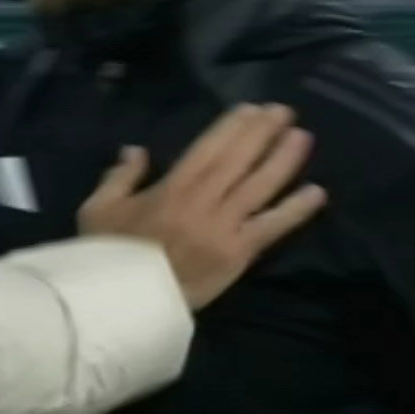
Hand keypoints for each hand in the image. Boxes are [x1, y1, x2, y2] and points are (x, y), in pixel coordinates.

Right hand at [77, 104, 326, 309]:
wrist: (125, 305)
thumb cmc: (109, 255)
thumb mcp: (97, 208)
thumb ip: (120, 176)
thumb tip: (136, 151)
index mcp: (173, 186)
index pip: (210, 147)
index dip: (233, 126)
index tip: (251, 108)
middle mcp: (205, 201)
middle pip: (240, 160)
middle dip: (263, 133)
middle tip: (284, 111)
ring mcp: (225, 228)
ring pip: (261, 187)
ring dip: (284, 160)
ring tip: (302, 137)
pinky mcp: (238, 255)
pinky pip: (272, 228)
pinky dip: (295, 210)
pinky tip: (317, 193)